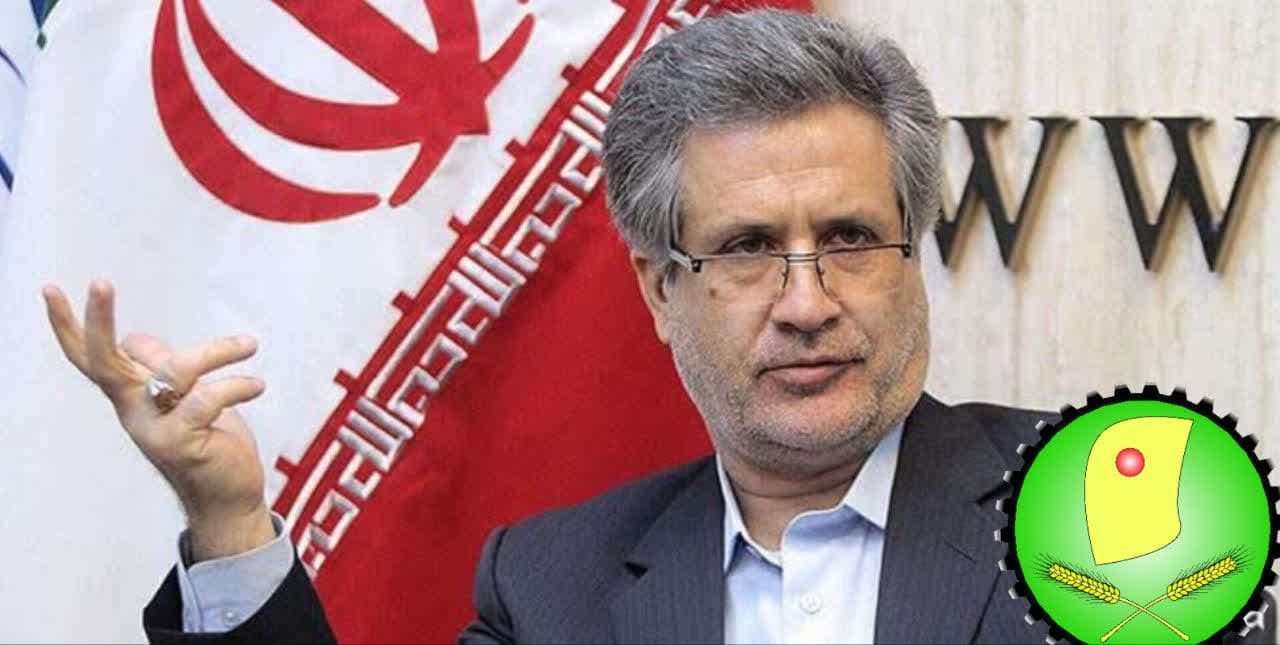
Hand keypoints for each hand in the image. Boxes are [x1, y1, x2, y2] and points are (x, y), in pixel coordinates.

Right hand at [43, 280, 275, 560]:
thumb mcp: (181, 396)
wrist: (227, 496)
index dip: (68, 326)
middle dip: (99, 320)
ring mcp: (154, 430)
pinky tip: (257, 385)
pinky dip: (237, 385)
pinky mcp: (182, 445)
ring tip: (249, 345)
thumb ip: (160, 367)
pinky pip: (206, 400)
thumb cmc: (208, 438)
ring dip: (216, 351)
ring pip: (173, 371)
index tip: (49, 289)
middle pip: (105, 362)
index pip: (90, 357)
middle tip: (100, 282)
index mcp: (130, 394)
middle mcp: (133, 411)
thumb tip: (133, 341)